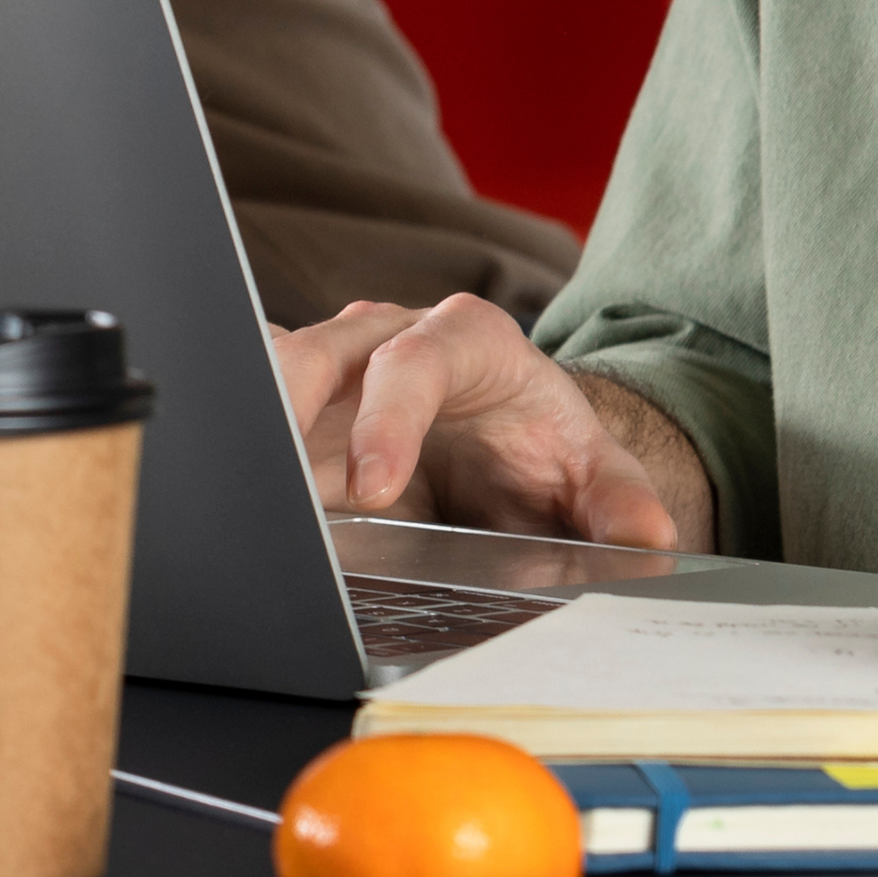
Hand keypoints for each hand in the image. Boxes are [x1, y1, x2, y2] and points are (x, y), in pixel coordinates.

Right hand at [272, 297, 681, 548]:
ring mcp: (335, 364)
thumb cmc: (542, 442)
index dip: (388, 419)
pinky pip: (252, 402)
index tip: (374, 487)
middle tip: (270, 480)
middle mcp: (387, 335)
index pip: (414, 362)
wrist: (510, 434)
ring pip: (272, 370)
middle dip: (287, 406)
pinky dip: (239, 437)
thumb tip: (650, 541)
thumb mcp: (590, 469)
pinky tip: (227, 481)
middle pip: (321, 352)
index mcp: (464, 339)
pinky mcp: (299, 401)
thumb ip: (620, 501)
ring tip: (232, 480)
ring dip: (249, 422)